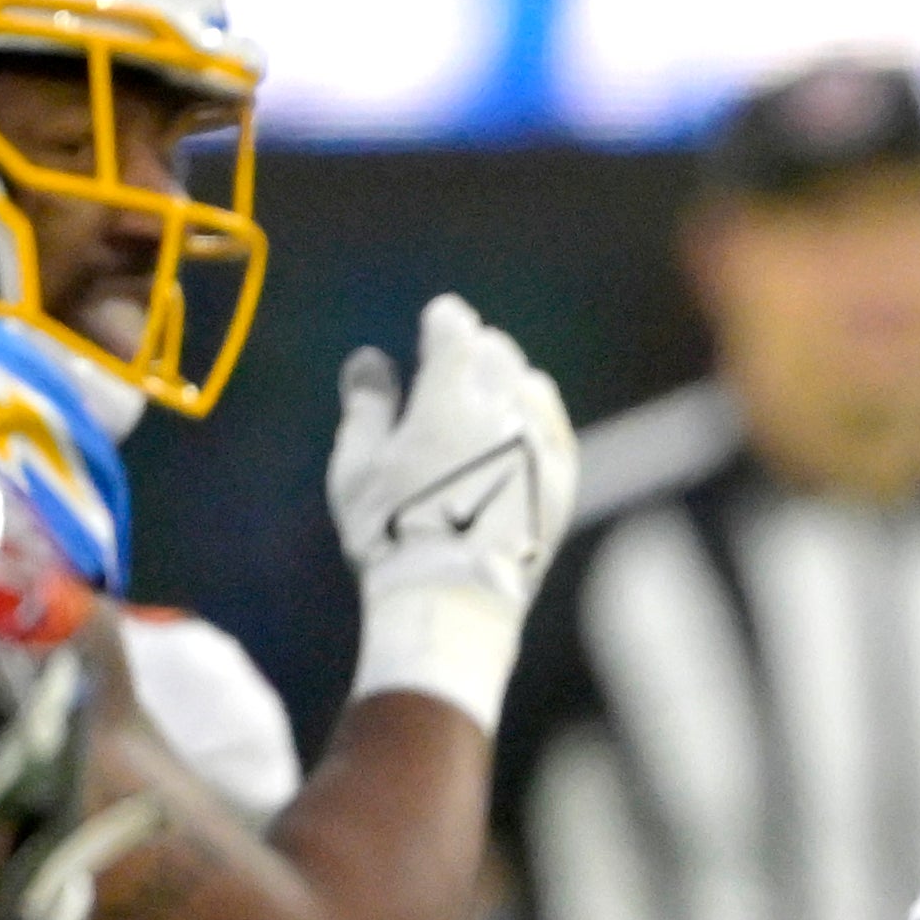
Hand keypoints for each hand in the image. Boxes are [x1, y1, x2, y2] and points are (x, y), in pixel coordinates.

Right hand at [330, 294, 582, 727]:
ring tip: (484, 398)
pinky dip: (535, 417)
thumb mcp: (358, 467)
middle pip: (496, 352)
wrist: (453, 597)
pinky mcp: (561, 480)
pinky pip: (554, 427)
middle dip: (475, 351)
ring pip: (528, 385)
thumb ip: (367, 407)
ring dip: (506, 382)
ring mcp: (538, 445)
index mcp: (447, 395)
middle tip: (458, 362)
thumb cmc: (392, 533)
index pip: (455, 327)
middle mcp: (502, 410)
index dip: (444, 321)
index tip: (438, 323)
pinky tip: (519, 428)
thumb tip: (371, 360)